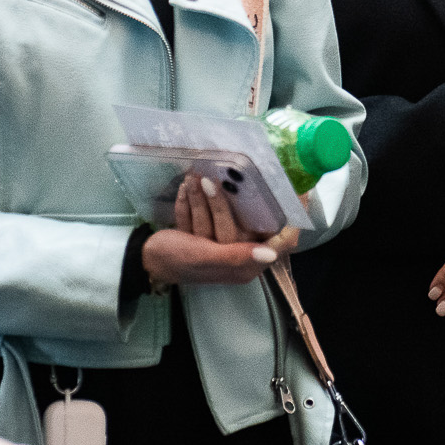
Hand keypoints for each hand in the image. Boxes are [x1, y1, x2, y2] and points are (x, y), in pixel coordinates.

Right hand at [142, 176, 280, 287]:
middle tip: (208, 180)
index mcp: (244, 265)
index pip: (281, 241)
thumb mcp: (203, 256)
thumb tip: (271, 253)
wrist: (145, 261)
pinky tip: (184, 190)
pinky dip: (196, 203)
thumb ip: (236, 255)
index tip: (300, 192)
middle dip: (221, 201)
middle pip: (246, 220)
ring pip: (226, 213)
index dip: (292, 219)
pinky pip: (212, 213)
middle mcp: (241, 256)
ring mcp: (227, 245)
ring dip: (205, 198)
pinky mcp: (213, 235)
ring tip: (191, 179)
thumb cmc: (175, 261)